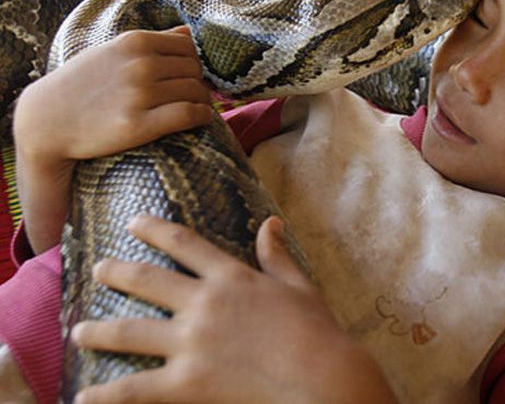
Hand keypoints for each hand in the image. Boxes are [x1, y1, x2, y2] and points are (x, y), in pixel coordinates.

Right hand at [14, 25, 212, 165]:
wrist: (46, 120)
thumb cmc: (82, 85)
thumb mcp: (112, 52)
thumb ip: (151, 42)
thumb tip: (188, 32)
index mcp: (134, 42)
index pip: (188, 47)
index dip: (192, 63)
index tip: (186, 77)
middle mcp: (139, 65)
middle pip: (195, 70)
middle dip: (197, 83)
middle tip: (191, 97)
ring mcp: (139, 94)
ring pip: (196, 92)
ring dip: (202, 102)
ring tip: (195, 110)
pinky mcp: (138, 124)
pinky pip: (189, 115)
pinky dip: (203, 117)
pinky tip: (200, 120)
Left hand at [71, 215, 396, 403]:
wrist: (322, 377)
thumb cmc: (316, 332)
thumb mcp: (298, 286)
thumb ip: (276, 255)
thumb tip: (271, 223)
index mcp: (230, 277)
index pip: (183, 244)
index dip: (154, 229)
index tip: (133, 223)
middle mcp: (203, 304)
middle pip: (146, 280)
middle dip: (117, 272)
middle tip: (98, 269)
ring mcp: (191, 343)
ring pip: (129, 332)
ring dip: (99, 331)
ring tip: (78, 332)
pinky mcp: (186, 384)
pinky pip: (134, 390)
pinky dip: (105, 396)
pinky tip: (83, 397)